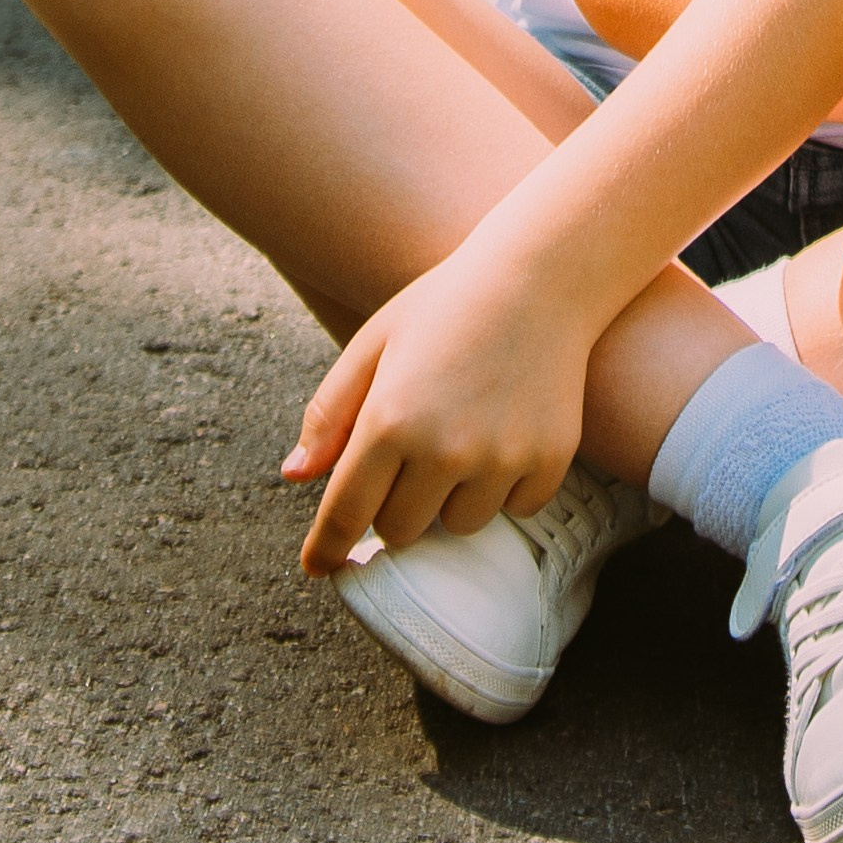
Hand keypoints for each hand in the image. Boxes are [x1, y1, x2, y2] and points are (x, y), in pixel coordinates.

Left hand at [282, 247, 592, 565]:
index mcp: (389, 419)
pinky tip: (505, 432)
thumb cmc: (446, 305)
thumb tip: (294, 476)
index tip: (320, 567)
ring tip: (463, 437)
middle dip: (394, 506)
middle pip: (401, 530)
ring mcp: (499, 458)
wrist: (540, 275)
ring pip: (458, 525)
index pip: (345, 514)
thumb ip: (330, 412)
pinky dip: (505, 486)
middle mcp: (443, 449)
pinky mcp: (547, 460)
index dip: (326, 549)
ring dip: (451, 499)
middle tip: (409, 460)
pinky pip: (515, 508)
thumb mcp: (374, 342)